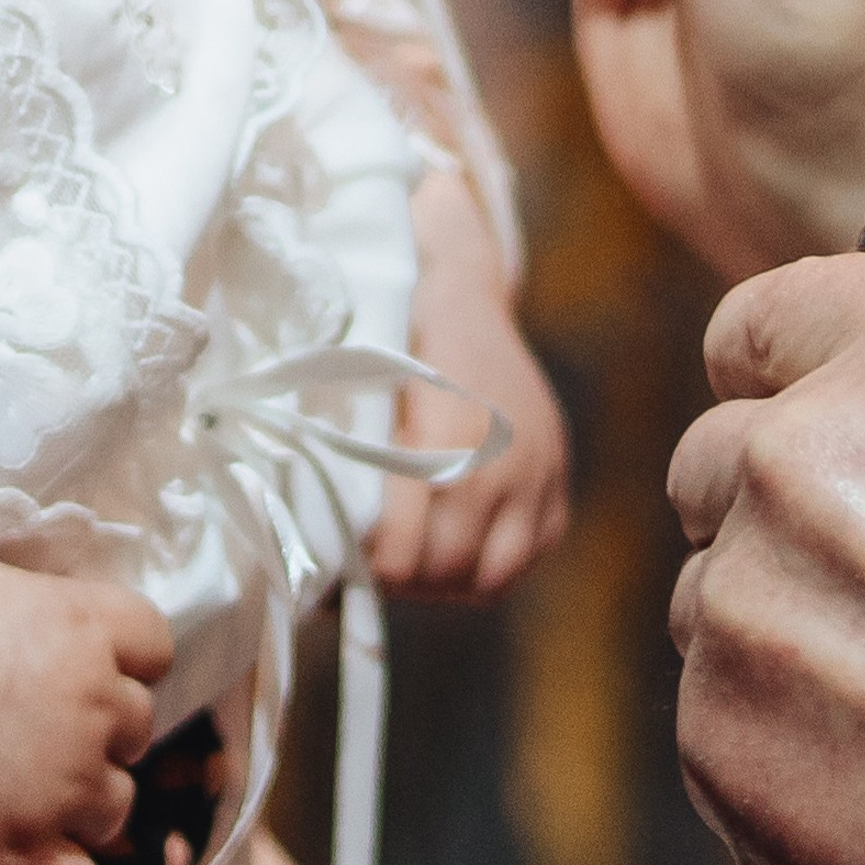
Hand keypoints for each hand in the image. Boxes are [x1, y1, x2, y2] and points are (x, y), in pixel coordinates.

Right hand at [0, 553, 173, 864]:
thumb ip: (42, 609)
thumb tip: (55, 624)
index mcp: (87, 629)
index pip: (155, 646)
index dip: (128, 662)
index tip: (94, 670)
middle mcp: (95, 705)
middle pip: (138, 727)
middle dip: (101, 733)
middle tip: (40, 736)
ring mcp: (64, 785)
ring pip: (114, 807)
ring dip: (83, 807)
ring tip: (27, 800)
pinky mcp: (21, 852)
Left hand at [370, 170, 569, 599]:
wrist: (455, 285)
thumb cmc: (388, 334)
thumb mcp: (353, 388)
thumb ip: (340, 465)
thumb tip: (307, 542)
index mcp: (449, 434)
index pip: (406, 553)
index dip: (367, 571)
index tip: (336, 566)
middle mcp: (504, 457)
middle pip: (448, 570)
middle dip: (402, 580)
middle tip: (365, 572)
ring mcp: (539, 464)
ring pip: (496, 573)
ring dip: (448, 579)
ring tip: (410, 565)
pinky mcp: (557, 467)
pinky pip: (536, 547)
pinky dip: (497, 559)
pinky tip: (457, 542)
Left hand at [667, 257, 864, 864]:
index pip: (763, 322)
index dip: (782, 380)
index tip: (798, 423)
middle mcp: (808, 442)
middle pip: (723, 457)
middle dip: (779, 518)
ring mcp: (748, 585)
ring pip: (719, 592)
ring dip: (782, 639)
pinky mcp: (716, 725)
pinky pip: (721, 716)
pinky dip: (784, 753)